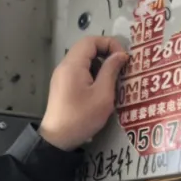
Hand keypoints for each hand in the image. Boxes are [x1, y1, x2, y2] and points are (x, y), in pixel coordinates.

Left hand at [38, 35, 127, 150]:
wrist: (58, 139)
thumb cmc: (82, 117)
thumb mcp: (103, 95)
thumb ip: (111, 71)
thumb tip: (120, 55)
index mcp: (73, 65)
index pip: (91, 40)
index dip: (109, 44)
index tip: (122, 58)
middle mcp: (64, 66)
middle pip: (86, 48)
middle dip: (106, 54)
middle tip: (120, 69)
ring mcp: (61, 76)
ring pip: (83, 60)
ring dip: (99, 65)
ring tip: (112, 81)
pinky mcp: (61, 85)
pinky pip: (78, 71)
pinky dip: (91, 74)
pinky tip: (100, 89)